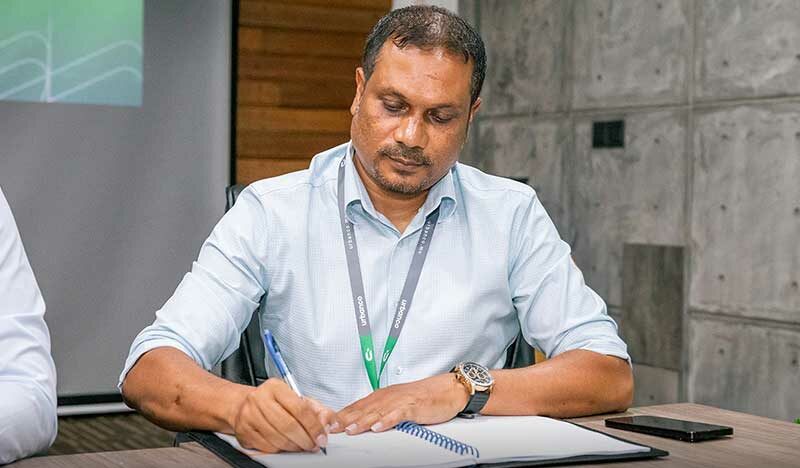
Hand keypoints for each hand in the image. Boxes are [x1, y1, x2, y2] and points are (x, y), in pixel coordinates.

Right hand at [231, 378, 335, 452]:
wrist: (242, 404)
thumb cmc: (273, 401)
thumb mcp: (296, 398)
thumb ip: (317, 409)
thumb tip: (331, 423)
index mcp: (275, 387)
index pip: (300, 409)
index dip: (314, 426)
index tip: (322, 437)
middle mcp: (259, 399)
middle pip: (288, 426)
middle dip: (305, 440)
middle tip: (314, 445)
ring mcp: (249, 415)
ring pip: (278, 438)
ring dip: (295, 447)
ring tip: (302, 446)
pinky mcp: (243, 431)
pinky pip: (267, 447)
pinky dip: (281, 450)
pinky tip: (287, 445)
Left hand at [332, 373, 469, 434]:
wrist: (449, 389)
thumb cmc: (425, 398)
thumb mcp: (399, 405)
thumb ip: (383, 412)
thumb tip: (366, 424)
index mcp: (384, 396)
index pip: (359, 406)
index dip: (343, 414)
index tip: (328, 423)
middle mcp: (389, 396)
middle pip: (364, 408)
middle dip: (346, 418)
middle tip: (331, 428)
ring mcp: (401, 401)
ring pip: (377, 411)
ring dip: (362, 420)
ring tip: (349, 430)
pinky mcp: (414, 406)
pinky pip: (398, 414)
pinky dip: (387, 420)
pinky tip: (377, 427)